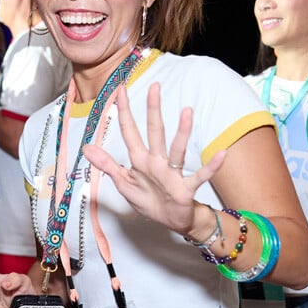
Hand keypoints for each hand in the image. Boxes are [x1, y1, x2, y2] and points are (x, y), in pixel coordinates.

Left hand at [81, 83, 226, 235]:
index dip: (123, 112)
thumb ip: (106, 164)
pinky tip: (221, 154)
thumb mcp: (123, 183)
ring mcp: (172, 174)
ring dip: (183, 132)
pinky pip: (200, 176)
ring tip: (187, 112)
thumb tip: (86, 148)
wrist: (170, 221)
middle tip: (155, 87)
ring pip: (177, 150)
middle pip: (154, 133)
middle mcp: (157, 162)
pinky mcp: (185, 188)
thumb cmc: (149, 200)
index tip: (120, 90)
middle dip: (152, 111)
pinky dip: (211, 167)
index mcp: (140, 161)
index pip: (130, 132)